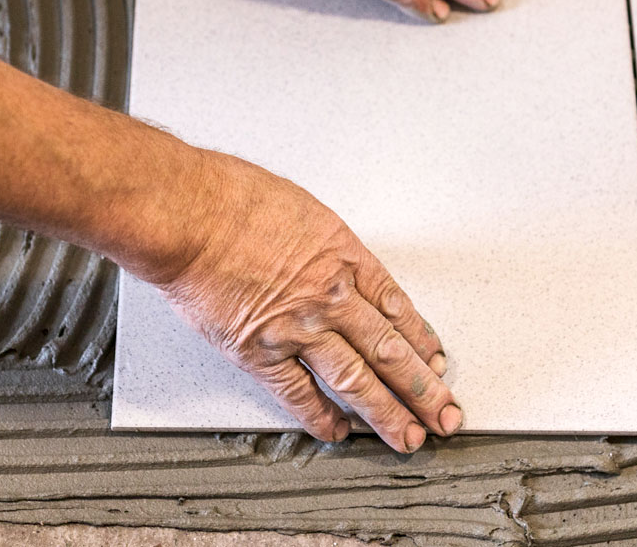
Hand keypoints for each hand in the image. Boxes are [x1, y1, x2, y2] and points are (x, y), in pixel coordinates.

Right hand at [151, 151, 458, 452]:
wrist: (191, 214)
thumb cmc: (236, 199)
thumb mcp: (306, 212)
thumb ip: (327, 248)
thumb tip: (338, 265)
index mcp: (347, 259)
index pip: (398, 310)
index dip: (422, 341)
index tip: (436, 362)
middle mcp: (332, 298)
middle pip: (390, 352)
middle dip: (423, 389)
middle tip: (445, 414)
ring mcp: (299, 329)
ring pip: (356, 380)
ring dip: (386, 414)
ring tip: (407, 437)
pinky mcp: (260, 352)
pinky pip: (298, 394)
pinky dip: (320, 418)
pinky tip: (338, 433)